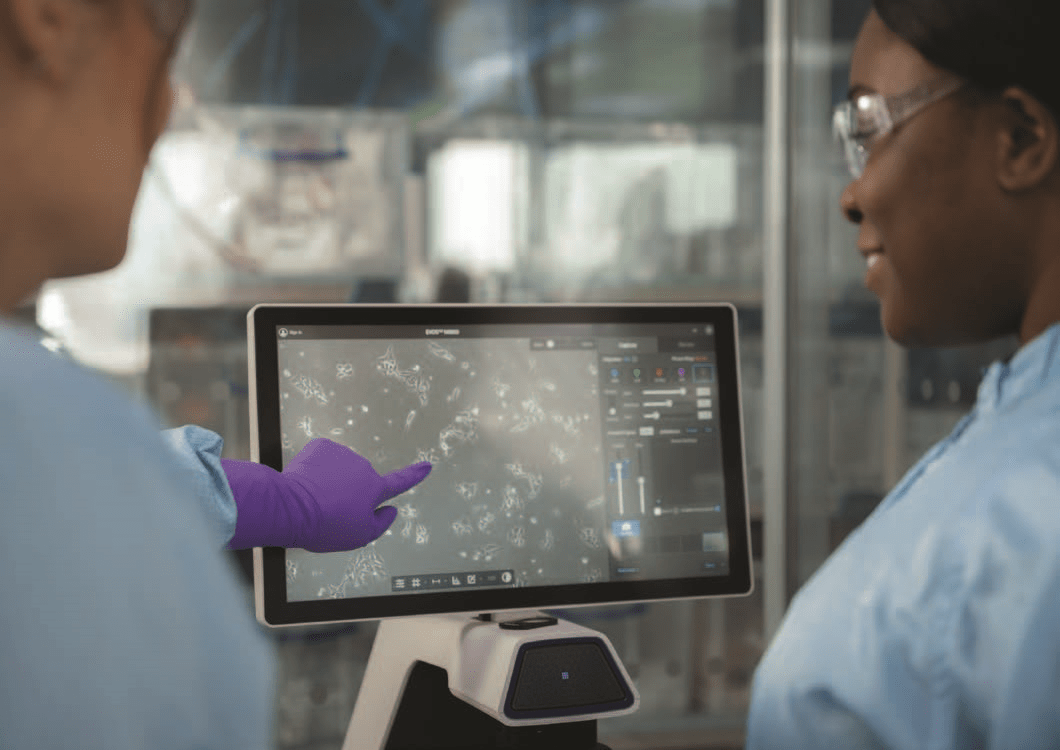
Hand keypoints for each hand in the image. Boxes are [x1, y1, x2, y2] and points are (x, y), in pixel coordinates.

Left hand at [222, 439, 431, 551]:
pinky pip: (322, 458)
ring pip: (339, 468)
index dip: (415, 475)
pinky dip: (315, 468)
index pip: (400, 482)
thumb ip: (380, 524)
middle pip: (358, 480)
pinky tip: (306, 482)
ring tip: (314, 498)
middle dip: (347, 491)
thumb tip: (392, 510)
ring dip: (330, 480)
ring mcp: (342, 454)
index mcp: (374, 489)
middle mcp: (363, 467)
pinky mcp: (321, 446)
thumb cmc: (325, 526)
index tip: (427, 465)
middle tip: (329, 509)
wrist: (290, 508)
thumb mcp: (358, 537)